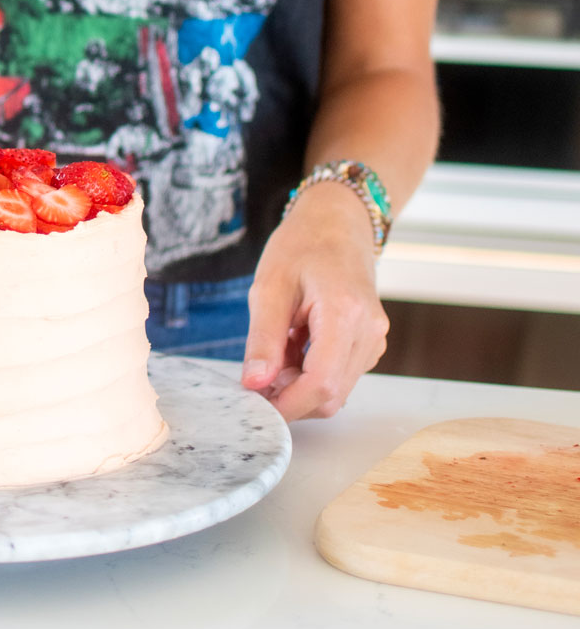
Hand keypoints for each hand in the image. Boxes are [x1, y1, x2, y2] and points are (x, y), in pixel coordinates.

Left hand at [241, 184, 388, 421]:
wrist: (336, 223)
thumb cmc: (302, 246)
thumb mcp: (269, 287)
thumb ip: (262, 339)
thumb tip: (254, 384)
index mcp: (345, 313)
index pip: (321, 383)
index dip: (287, 404)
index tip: (256, 405)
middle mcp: (368, 331)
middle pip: (331, 395)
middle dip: (291, 396)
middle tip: (259, 373)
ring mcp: (374, 339)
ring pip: (337, 390)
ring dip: (300, 384)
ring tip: (278, 346)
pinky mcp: (370, 343)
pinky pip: (341, 375)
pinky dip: (312, 372)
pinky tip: (295, 344)